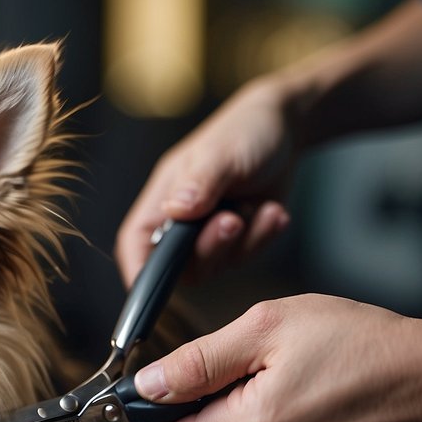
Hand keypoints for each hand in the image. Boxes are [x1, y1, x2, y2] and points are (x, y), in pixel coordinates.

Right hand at [114, 78, 296, 287]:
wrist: (286, 127)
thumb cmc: (243, 130)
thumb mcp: (220, 152)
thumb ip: (199, 183)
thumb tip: (175, 211)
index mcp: (162, 198)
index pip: (136, 243)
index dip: (139, 273)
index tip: (150, 294)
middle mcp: (180, 221)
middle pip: (179, 264)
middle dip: (209, 249)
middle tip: (233, 220)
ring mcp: (209, 233)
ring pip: (216, 265)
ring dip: (243, 241)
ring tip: (259, 206)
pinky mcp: (239, 239)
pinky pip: (247, 256)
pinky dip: (263, 236)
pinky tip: (273, 210)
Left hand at [132, 295, 421, 421]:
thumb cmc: (365, 345)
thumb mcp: (267, 328)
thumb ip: (199, 360)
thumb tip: (148, 384)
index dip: (176, 397)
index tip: (194, 372)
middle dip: (223, 399)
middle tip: (266, 363)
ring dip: (255, 412)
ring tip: (300, 378)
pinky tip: (316, 400)